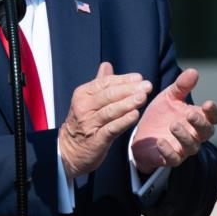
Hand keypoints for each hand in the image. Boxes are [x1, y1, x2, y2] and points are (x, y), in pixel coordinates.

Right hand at [59, 62, 152, 179]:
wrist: (69, 151)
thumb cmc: (83, 122)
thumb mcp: (87, 101)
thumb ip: (99, 83)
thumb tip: (107, 65)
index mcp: (82, 94)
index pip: (105, 83)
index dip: (123, 80)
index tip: (139, 78)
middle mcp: (84, 107)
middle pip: (109, 95)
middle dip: (129, 89)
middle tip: (147, 86)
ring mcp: (89, 124)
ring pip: (111, 111)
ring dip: (128, 103)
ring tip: (143, 97)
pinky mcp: (96, 140)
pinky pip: (112, 129)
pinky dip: (124, 121)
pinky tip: (135, 115)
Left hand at [131, 68, 216, 174]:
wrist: (141, 133)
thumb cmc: (162, 114)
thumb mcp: (170, 97)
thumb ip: (182, 86)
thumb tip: (194, 71)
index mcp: (198, 118)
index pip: (213, 117)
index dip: (213, 112)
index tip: (208, 103)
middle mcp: (194, 135)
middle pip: (206, 132)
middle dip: (200, 123)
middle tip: (190, 114)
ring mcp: (183, 148)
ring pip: (191, 146)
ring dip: (184, 136)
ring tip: (174, 125)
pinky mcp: (169, 158)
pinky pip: (173, 158)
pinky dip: (168, 151)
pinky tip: (160, 141)